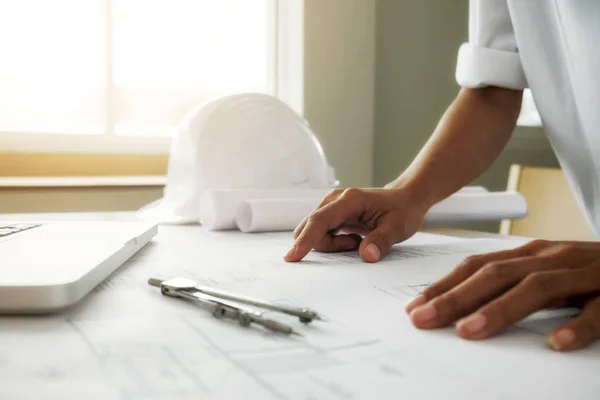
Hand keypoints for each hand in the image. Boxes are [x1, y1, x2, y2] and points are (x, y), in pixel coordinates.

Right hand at [283, 187, 427, 262]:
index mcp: (349, 200)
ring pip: (315, 232)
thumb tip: (366, 256)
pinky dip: (333, 242)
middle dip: (327, 245)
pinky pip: (321, 233)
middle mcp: (334, 200)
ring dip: (332, 244)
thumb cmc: (402, 211)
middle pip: (311, 228)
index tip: (292, 257)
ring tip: (357, 241)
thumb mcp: (398, 227)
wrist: (405, 199)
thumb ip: (381, 241)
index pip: (320, 221)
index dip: (305, 240)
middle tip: (355, 244)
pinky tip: (353, 239)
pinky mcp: (331, 214)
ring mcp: (331, 206)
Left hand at [405, 239, 599, 350]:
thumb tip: (464, 307)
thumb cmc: (589, 271)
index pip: (479, 266)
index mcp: (531, 254)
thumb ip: (511, 284)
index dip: (445, 286)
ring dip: (499, 309)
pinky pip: (596, 310)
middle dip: (455, 297)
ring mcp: (583, 274)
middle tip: (424, 319)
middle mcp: (551, 258)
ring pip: (537, 287)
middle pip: (496, 275)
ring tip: (469, 331)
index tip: (416, 307)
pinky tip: (555, 341)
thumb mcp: (545, 271)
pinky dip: (575, 325)